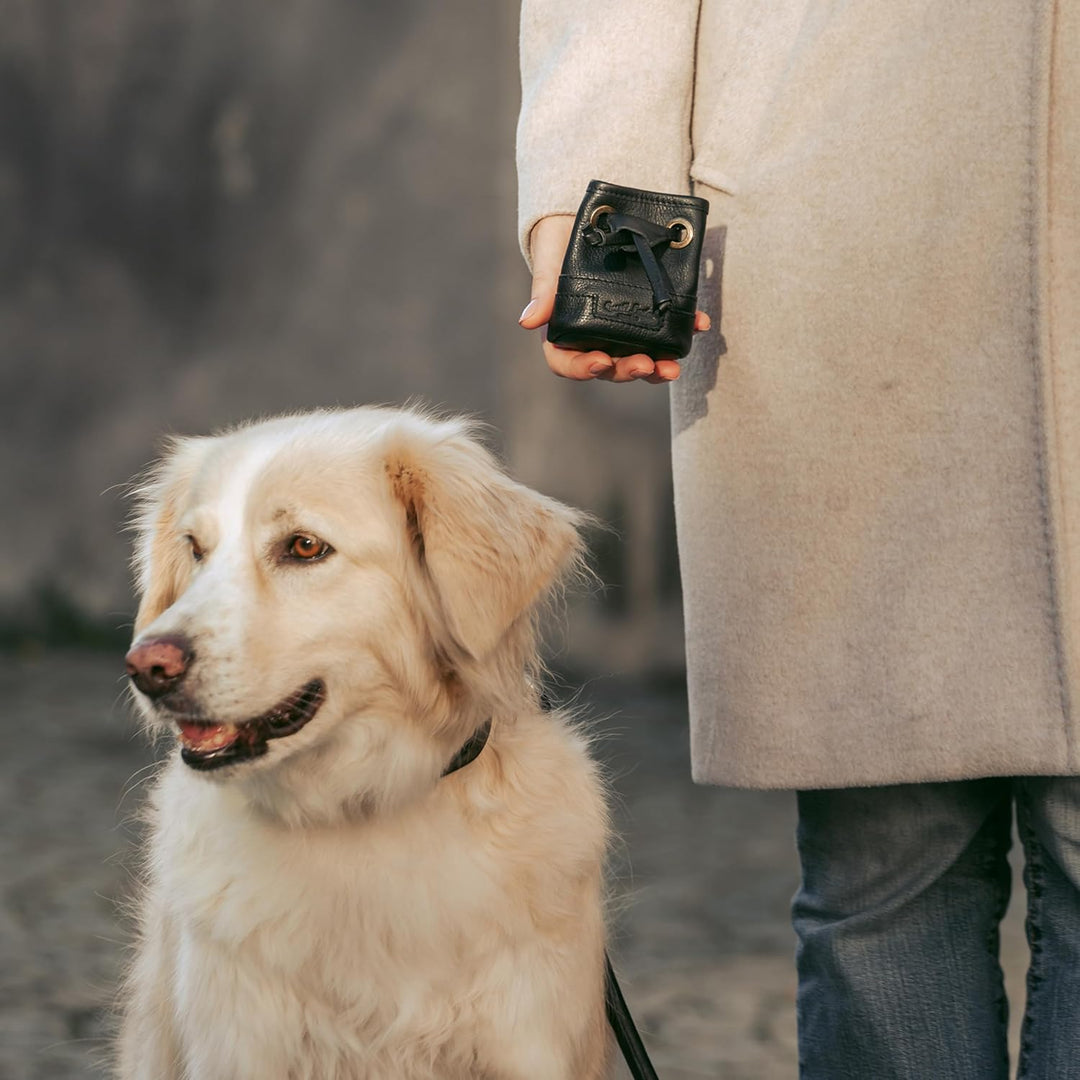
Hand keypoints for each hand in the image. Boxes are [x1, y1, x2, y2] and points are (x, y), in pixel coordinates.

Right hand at [518, 214, 709, 383]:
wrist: (593, 212)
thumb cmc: (560, 238)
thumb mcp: (550, 257)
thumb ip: (544, 289)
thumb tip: (527, 322)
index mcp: (565, 329)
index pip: (567, 363)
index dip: (583, 369)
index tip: (601, 362)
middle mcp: (594, 336)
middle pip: (609, 367)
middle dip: (628, 371)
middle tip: (646, 365)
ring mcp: (624, 328)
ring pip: (640, 359)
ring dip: (657, 368)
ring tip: (672, 366)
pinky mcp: (650, 313)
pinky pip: (668, 330)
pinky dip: (685, 331)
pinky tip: (699, 324)